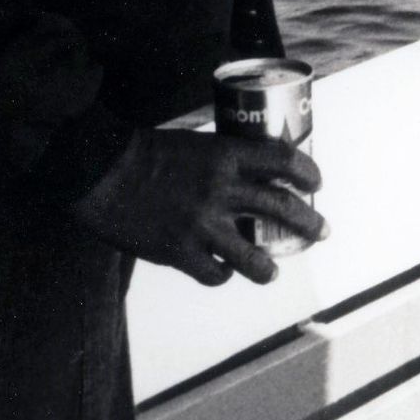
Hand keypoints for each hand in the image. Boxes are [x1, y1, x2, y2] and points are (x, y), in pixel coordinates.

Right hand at [69, 128, 324, 285]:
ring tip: (274, 270)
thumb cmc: (145, 152)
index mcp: (227, 155)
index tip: (317, 184)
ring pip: (253, 256)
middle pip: (282, 207)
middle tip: (322, 231)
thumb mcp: (196, 144)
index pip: (284, 160)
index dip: (308, 172)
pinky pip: (214, 273)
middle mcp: (221, 189)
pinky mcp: (178, 251)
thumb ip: (225, 161)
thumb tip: (254, 176)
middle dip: (309, 223)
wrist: (98, 171)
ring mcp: (201, 224)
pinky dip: (222, 275)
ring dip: (270, 267)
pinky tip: (224, 272)